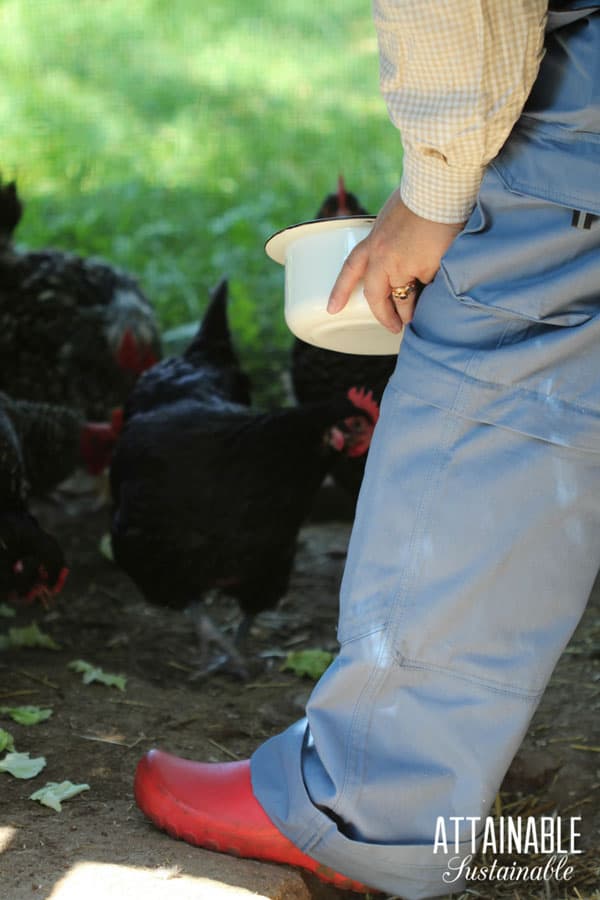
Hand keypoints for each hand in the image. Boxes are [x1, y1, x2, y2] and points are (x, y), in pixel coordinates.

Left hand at [327, 189, 464, 331]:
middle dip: (386, 316)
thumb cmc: (421, 194)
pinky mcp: (428, 270)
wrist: (440, 187)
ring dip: (412, 310)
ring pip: (407, 298)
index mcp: (373, 242)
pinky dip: (435, 289)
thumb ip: (390, 236)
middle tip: (393, 326)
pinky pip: (431, 287)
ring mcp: (406, 266)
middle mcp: (384, 258)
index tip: (332, 309)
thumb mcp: (393, 216)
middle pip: (378, 297)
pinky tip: (443, 287)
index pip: (350, 269)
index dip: (340, 290)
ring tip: (418, 317)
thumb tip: (397, 247)